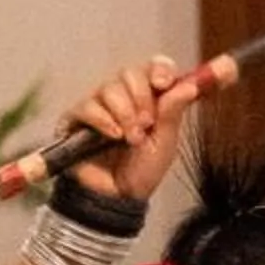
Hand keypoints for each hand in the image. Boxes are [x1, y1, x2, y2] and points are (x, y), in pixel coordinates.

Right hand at [64, 57, 197, 202]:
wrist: (119, 197)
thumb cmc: (143, 170)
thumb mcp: (165, 142)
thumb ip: (173, 112)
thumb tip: (189, 86)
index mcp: (148, 98)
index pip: (153, 67)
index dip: (159, 69)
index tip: (163, 83)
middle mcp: (122, 96)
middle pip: (129, 73)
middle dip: (141, 97)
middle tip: (148, 123)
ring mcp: (98, 105)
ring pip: (109, 88)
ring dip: (125, 114)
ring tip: (132, 140)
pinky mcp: (75, 119)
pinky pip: (88, 106)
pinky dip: (103, 120)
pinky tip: (113, 136)